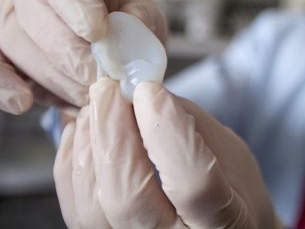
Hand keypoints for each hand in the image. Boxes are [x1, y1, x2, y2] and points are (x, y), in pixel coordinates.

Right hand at [0, 0, 166, 113]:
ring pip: (14, 39)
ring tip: (88, 94)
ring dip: (52, 74)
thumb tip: (129, 35)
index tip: (98, 30)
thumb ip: (141, 22)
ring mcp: (8, 13)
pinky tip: (23, 102)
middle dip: (68, 49)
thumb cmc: (128, 23)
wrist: (110, 50)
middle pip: (34, 7)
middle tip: (98, 77)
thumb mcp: (146, 17)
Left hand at [54, 79, 282, 228]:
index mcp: (224, 223)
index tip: (149, 90)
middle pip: (128, 198)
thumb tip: (143, 92)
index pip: (192, 182)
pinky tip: (84, 131)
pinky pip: (77, 210)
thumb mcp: (231, 154)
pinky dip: (73, 163)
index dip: (166, 131)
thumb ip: (190, 125)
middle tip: (108, 89)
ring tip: (97, 106)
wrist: (219, 227)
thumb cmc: (231, 190)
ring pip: (93, 208)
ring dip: (89, 145)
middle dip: (113, 134)